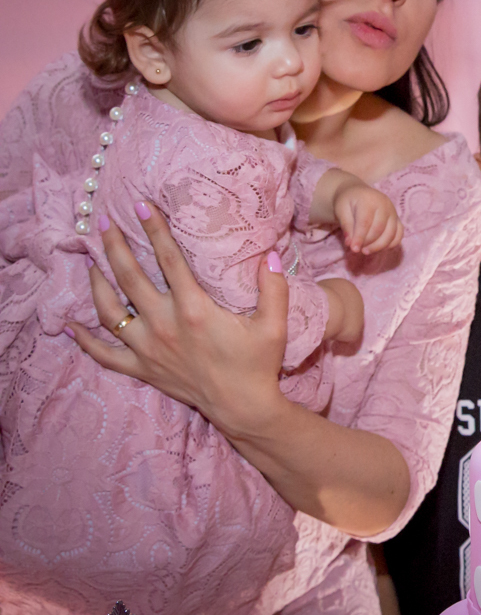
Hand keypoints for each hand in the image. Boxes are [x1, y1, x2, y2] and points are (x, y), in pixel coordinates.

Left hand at [65, 202, 407, 534]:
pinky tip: (71, 325)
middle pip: (129, 278)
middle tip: (103, 223)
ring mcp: (148, 349)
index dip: (154, 230)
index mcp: (194, 310)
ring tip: (90, 260)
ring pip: (110, 311)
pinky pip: (105, 353)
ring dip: (97, 283)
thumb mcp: (274, 324)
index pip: (168, 260)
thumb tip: (271, 254)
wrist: (243, 407)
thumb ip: (274, 287)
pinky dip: (85, 339)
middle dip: (114, 247)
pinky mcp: (142, 369)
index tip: (140, 206)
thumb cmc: (258, 364)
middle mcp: (164, 325)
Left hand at [334, 181, 402, 254]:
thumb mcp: (341, 211)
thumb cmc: (347, 202)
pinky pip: (399, 235)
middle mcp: (385, 204)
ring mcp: (393, 212)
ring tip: (365, 251)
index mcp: (369, 199)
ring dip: (378, 246)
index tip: (354, 249)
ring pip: (391, 234)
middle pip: (379, 229)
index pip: (366, 222)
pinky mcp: (397, 219)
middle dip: (368, 243)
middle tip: (357, 250)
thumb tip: (351, 244)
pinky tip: (378, 248)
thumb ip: (346, 226)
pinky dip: (390, 244)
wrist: (357, 193)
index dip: (360, 237)